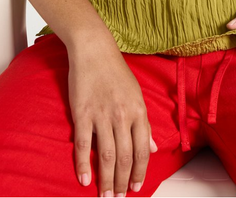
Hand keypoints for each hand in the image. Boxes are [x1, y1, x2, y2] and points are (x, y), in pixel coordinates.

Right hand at [68, 37, 157, 196]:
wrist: (94, 51)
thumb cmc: (116, 72)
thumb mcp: (136, 95)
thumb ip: (144, 124)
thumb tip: (152, 148)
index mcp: (138, 111)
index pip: (142, 150)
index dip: (140, 172)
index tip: (137, 187)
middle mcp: (122, 115)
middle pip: (125, 157)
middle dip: (123, 182)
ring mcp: (102, 115)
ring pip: (107, 156)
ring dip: (106, 180)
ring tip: (106, 195)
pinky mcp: (83, 113)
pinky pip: (84, 144)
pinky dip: (83, 164)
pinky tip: (84, 179)